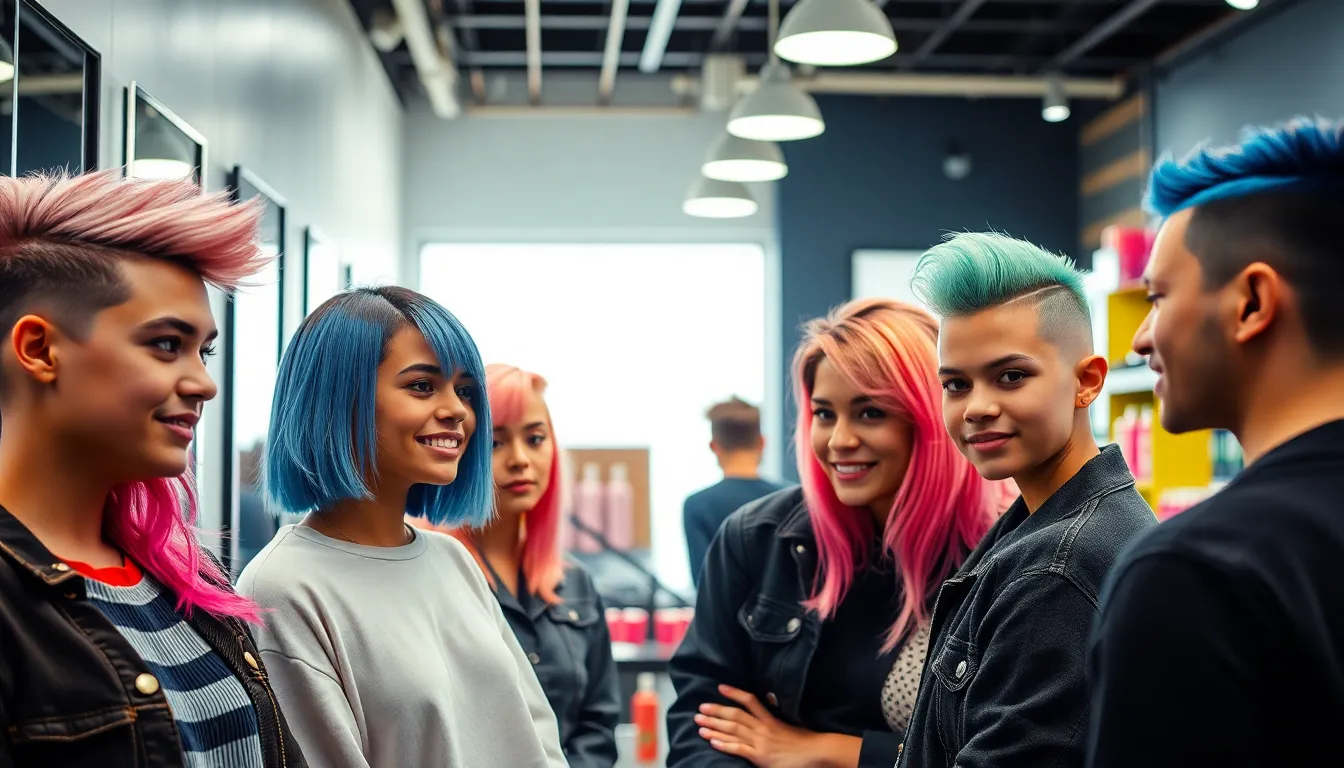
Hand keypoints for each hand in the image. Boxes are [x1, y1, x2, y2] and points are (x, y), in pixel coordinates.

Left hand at [693, 684, 858, 767]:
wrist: (817, 753)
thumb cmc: (805, 742)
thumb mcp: (789, 725)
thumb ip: (775, 720)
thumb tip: (767, 709)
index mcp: (770, 719)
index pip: (749, 701)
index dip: (733, 693)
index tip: (720, 687)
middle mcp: (763, 728)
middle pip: (735, 716)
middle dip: (716, 712)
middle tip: (699, 708)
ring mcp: (760, 742)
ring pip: (733, 731)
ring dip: (714, 727)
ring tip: (699, 724)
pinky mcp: (760, 757)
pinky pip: (739, 749)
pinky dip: (724, 745)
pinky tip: (712, 742)